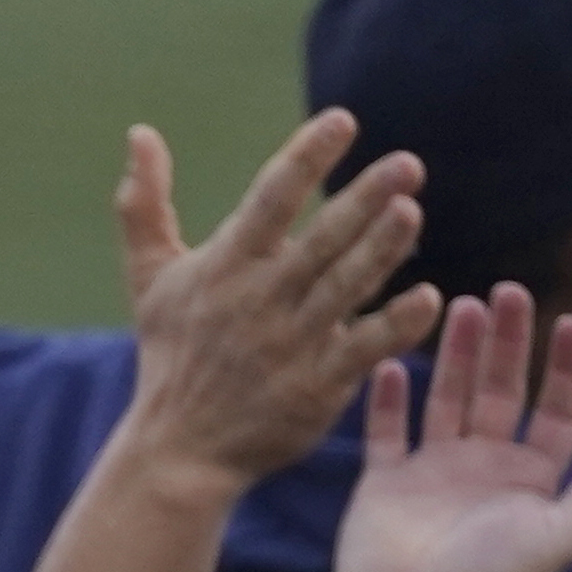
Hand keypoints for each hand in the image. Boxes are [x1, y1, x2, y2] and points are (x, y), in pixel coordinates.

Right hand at [107, 114, 442, 499]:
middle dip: (364, 200)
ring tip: (413, 211)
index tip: (342, 120)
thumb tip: (140, 132)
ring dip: (383, 250)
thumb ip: (145, 205)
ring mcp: (292, 345)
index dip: (307, 158)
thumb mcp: (148, 277)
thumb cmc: (171, 355)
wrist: (179, 450)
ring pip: (346, 288)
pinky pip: (364, 350)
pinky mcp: (317, 388)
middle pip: (321, 240)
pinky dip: (396, 327)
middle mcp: (262, 300)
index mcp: (228, 265)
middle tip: (409, 163)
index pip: (271, 199)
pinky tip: (430, 299)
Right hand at [328, 289, 571, 571]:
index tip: (571, 323)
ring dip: (456, 355)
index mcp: (530, 480)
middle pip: (502, 391)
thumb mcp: (559, 538)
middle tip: (507, 291)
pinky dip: (388, 398)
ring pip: (448, 397)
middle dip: (508, 343)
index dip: (567, 369)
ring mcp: (433, 471)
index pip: (558, 412)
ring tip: (460, 305)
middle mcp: (484, 466)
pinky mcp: (386, 481)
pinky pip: (387, 430)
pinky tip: (393, 360)